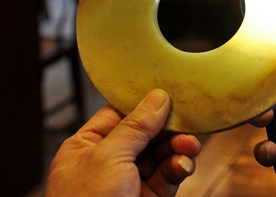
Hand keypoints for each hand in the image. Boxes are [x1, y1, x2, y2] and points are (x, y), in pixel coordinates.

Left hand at [47, 89, 201, 196]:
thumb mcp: (108, 157)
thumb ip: (135, 126)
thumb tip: (157, 98)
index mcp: (85, 146)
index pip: (119, 114)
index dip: (144, 104)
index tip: (169, 94)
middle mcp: (107, 162)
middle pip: (145, 133)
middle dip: (168, 128)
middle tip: (187, 124)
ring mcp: (128, 182)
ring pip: (160, 155)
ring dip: (178, 148)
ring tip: (190, 147)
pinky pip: (167, 177)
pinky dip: (179, 168)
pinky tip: (184, 165)